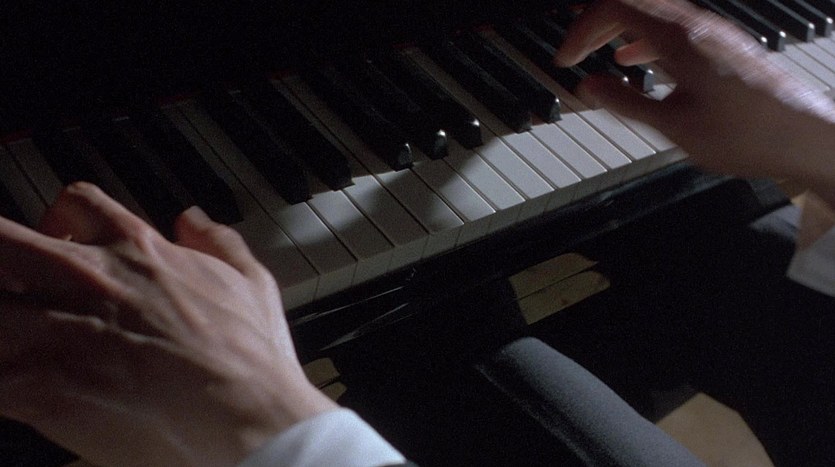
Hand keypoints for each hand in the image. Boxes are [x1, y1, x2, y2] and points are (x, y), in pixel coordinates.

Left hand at [0, 183, 336, 466]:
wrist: (244, 413)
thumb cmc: (250, 358)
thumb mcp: (252, 281)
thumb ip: (218, 240)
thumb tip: (193, 219)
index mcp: (138, 249)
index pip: (75, 202)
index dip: (60, 218)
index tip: (62, 238)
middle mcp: (88, 278)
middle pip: (1, 239)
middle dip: (2, 254)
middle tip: (14, 281)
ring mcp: (56, 328)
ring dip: (0, 317)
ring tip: (17, 336)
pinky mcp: (36, 384)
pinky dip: (0, 375)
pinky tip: (18, 383)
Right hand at [554, 0, 834, 206]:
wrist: (806, 137)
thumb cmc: (747, 135)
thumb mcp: (673, 126)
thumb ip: (626, 102)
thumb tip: (589, 86)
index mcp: (679, 39)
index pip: (614, 8)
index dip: (581, 29)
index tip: (565, 58)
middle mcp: (697, 26)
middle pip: (633, 2)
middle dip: (595, 24)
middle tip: (572, 51)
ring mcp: (712, 33)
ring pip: (654, 12)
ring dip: (620, 28)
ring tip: (597, 53)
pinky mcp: (722, 46)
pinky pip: (674, 26)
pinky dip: (645, 37)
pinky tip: (638, 61)